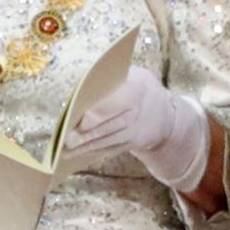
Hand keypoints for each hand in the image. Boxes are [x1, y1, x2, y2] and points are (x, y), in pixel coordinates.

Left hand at [62, 67, 209, 190]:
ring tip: (67, 150)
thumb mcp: (130, 74)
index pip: (119, 101)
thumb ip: (109, 81)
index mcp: (138, 87)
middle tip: (68, 139)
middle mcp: (139, 111)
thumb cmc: (134, 85)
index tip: (83, 121)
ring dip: (88, 146)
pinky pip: (112, 148)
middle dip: (89, 134)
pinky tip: (78, 154)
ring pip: (110, 140)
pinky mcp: (133, 143)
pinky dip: (95, 151)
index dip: (101, 112)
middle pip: (113, 124)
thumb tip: (78, 91)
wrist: (162, 110)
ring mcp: (137, 130)